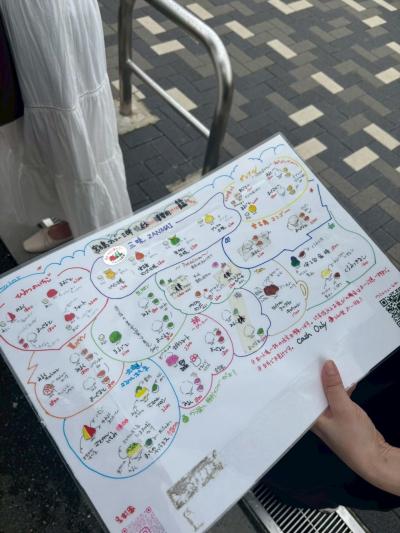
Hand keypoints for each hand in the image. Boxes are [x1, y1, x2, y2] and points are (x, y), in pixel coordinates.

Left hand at [312, 360, 399, 495]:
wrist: (375, 457)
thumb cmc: (353, 437)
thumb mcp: (342, 408)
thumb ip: (334, 386)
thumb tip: (326, 364)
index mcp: (310, 418)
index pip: (300, 395)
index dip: (299, 378)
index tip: (297, 360)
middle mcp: (317, 417)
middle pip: (313, 392)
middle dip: (315, 376)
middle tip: (313, 355)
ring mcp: (330, 416)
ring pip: (326, 393)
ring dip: (330, 381)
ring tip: (327, 360)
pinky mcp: (342, 415)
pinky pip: (338, 397)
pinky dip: (341, 388)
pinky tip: (346, 376)